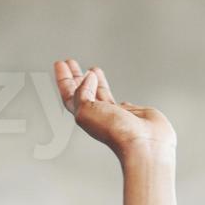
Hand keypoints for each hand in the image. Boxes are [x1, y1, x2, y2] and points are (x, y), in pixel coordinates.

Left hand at [54, 59, 175, 162]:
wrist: (143, 142)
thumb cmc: (116, 132)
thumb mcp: (87, 110)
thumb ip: (83, 92)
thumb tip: (89, 77)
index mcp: (84, 115)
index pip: (69, 93)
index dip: (64, 78)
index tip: (60, 64)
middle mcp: (98, 115)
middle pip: (82, 92)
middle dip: (76, 77)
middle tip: (71, 63)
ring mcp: (114, 114)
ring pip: (100, 93)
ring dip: (94, 80)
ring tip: (91, 69)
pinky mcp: (131, 113)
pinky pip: (116, 101)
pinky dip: (111, 92)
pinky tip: (109, 90)